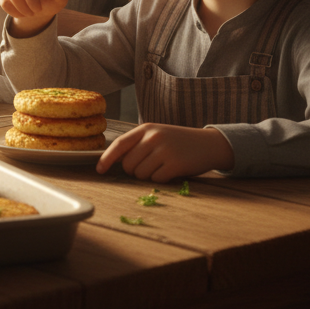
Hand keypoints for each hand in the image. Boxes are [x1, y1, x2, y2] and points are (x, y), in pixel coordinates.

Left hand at [96, 123, 234, 181]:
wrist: (209, 144)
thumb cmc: (179, 142)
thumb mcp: (157, 135)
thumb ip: (137, 144)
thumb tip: (113, 161)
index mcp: (146, 128)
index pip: (119, 144)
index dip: (106, 158)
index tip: (100, 170)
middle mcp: (154, 137)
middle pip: (128, 164)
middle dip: (134, 170)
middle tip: (149, 166)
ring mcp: (165, 150)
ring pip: (141, 174)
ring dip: (149, 175)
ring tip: (162, 166)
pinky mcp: (176, 164)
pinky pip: (156, 179)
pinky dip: (161, 179)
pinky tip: (172, 171)